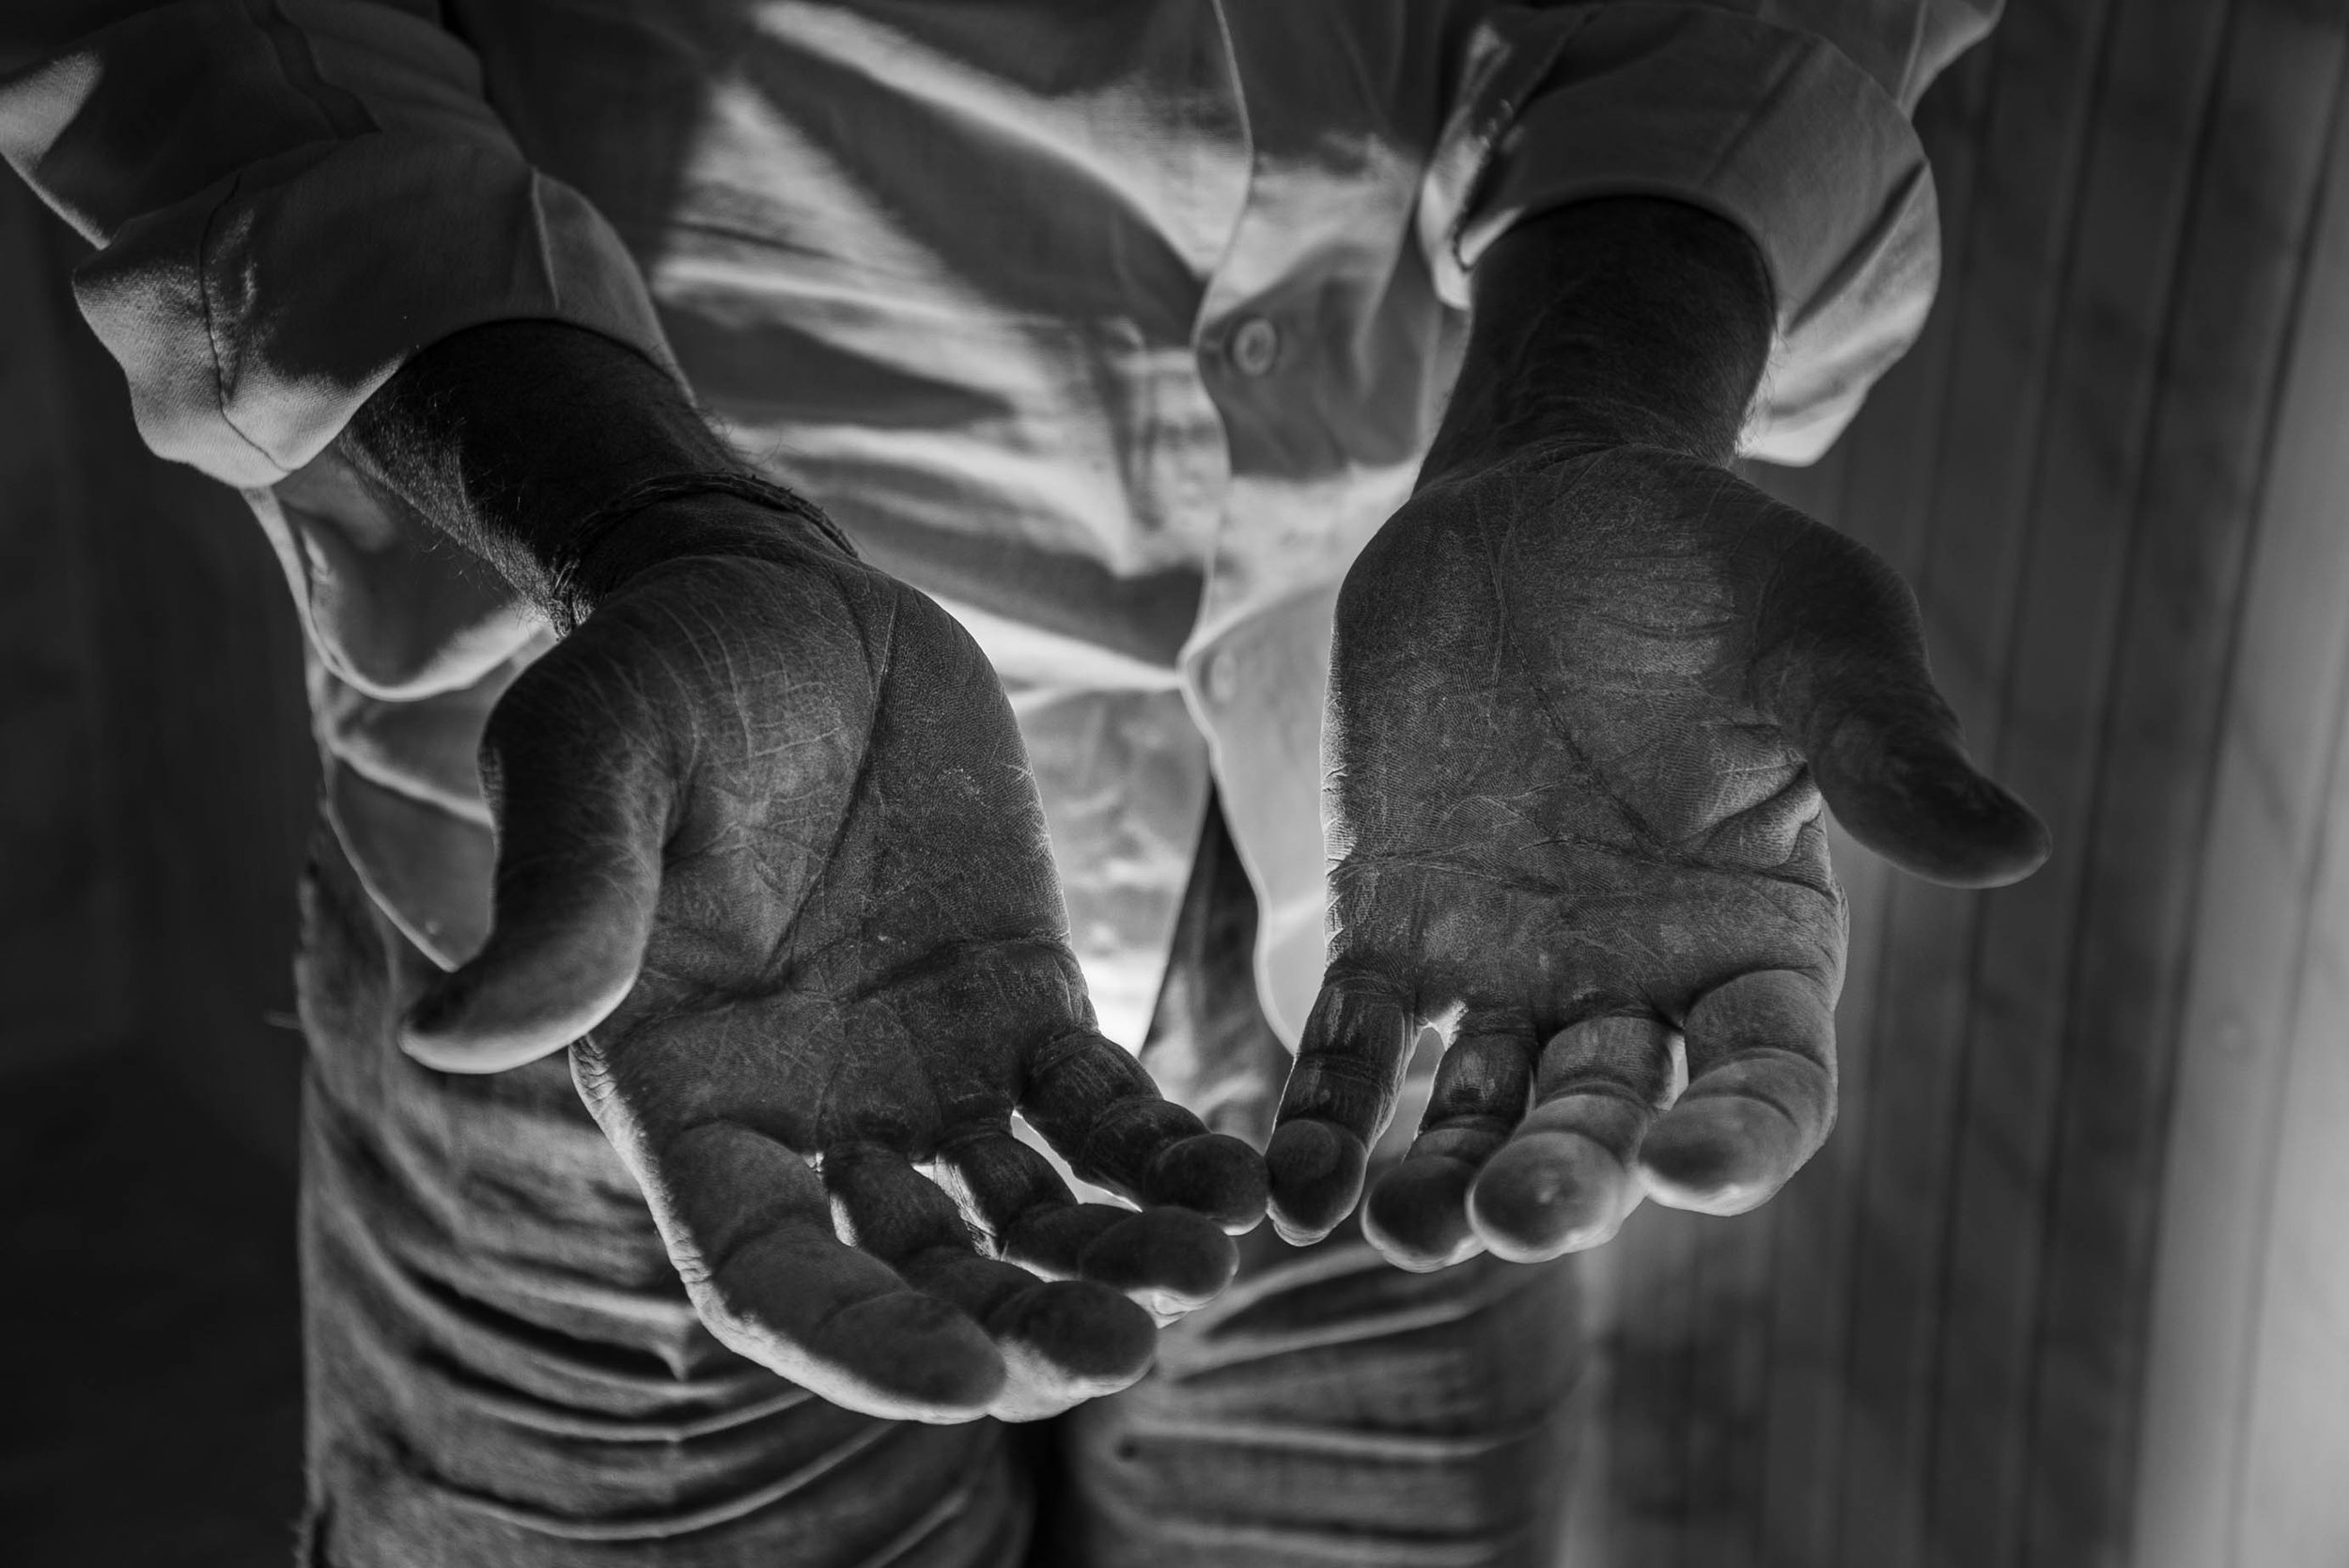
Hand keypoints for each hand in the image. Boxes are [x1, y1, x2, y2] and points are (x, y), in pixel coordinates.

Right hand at [399, 502, 1265, 1421]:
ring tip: (1209, 1269)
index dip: (862, 1341)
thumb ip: (563, 900)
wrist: (775, 599)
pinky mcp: (1021, 1002)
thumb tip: (451, 1037)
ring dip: (1112, 1256)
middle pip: (918, 1275)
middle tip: (1123, 1349)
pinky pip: (1101, 1108)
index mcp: (688, 1097)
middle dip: (1017, 1324)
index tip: (972, 1384)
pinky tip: (1239, 1178)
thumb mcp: (592, 757)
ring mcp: (926, 1071)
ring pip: (1025, 1214)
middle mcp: (810, 1118)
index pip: (767, 1273)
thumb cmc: (654, 674)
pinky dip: (1165, 1151)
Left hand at [1264, 443, 2046, 1268]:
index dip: (1738, 1139)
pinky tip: (1289, 1182)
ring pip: (1475, 1108)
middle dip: (1566, 1177)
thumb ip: (1885, 740)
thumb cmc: (1712, 564)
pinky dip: (1326, 1114)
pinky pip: (1357, 1042)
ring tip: (1400, 1227)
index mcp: (1760, 936)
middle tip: (1516, 1215)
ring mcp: (1505, 961)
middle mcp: (1634, 979)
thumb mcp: (1816, 626)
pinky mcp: (1390, 924)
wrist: (1539, 500)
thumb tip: (2013, 848)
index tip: (1685, 1164)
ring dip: (1438, 1180)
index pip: (1768, 1082)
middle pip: (1607, 1119)